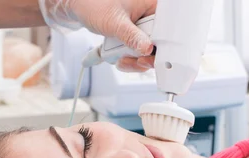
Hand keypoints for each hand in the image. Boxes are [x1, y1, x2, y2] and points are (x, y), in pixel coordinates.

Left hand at [38, 0, 156, 71]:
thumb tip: (147, 48)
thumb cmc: (95, 4)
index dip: (162, 47)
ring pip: (148, 53)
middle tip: (135, 61)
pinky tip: (118, 58)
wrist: (80, 7)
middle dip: (144, 57)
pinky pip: (138, 53)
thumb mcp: (115, 22)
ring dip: (134, 61)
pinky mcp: (135, 37)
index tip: (151, 57)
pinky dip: (129, 59)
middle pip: (159, 45)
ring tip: (121, 58)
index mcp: (152, 6)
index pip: (168, 30)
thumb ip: (131, 37)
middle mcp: (150, 16)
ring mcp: (143, 29)